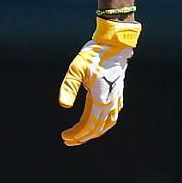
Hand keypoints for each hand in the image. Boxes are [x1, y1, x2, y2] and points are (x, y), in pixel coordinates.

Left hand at [57, 18, 139, 145]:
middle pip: (99, 128)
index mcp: (101, 98)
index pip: (91, 126)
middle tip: (69, 140)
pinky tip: (96, 120)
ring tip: (82, 135)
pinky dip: (103, 122)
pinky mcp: (118, 91)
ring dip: (94, 131)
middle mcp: (111, 101)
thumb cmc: (94, 54)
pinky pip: (112, 114)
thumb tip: (63, 106)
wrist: (115, 43)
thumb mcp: (76, 68)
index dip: (78, 135)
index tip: (65, 136)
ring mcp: (116, 96)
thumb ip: (69, 87)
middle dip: (84, 137)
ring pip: (108, 122)